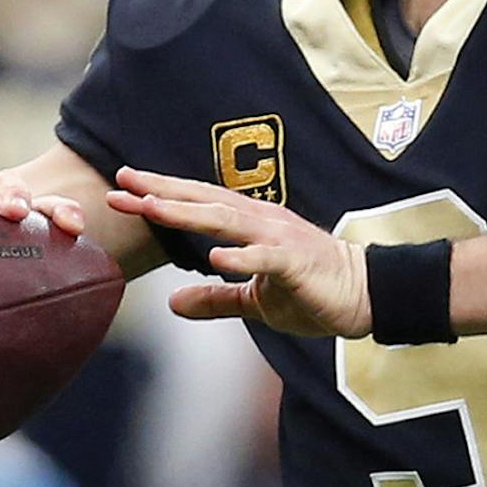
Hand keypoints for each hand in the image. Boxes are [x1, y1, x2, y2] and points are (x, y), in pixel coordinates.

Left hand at [108, 166, 370, 337]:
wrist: (365, 294)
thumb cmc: (312, 291)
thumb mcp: (254, 299)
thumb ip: (216, 298)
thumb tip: (173, 304)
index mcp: (251, 225)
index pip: (199, 204)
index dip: (161, 195)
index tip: (121, 189)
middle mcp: (263, 222)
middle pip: (205, 201)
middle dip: (162, 192)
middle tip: (122, 181)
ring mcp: (280, 239)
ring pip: (228, 221)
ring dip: (189, 213)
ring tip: (154, 208)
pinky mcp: (298, 263)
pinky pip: (266, 258)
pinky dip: (241, 256)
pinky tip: (215, 257)